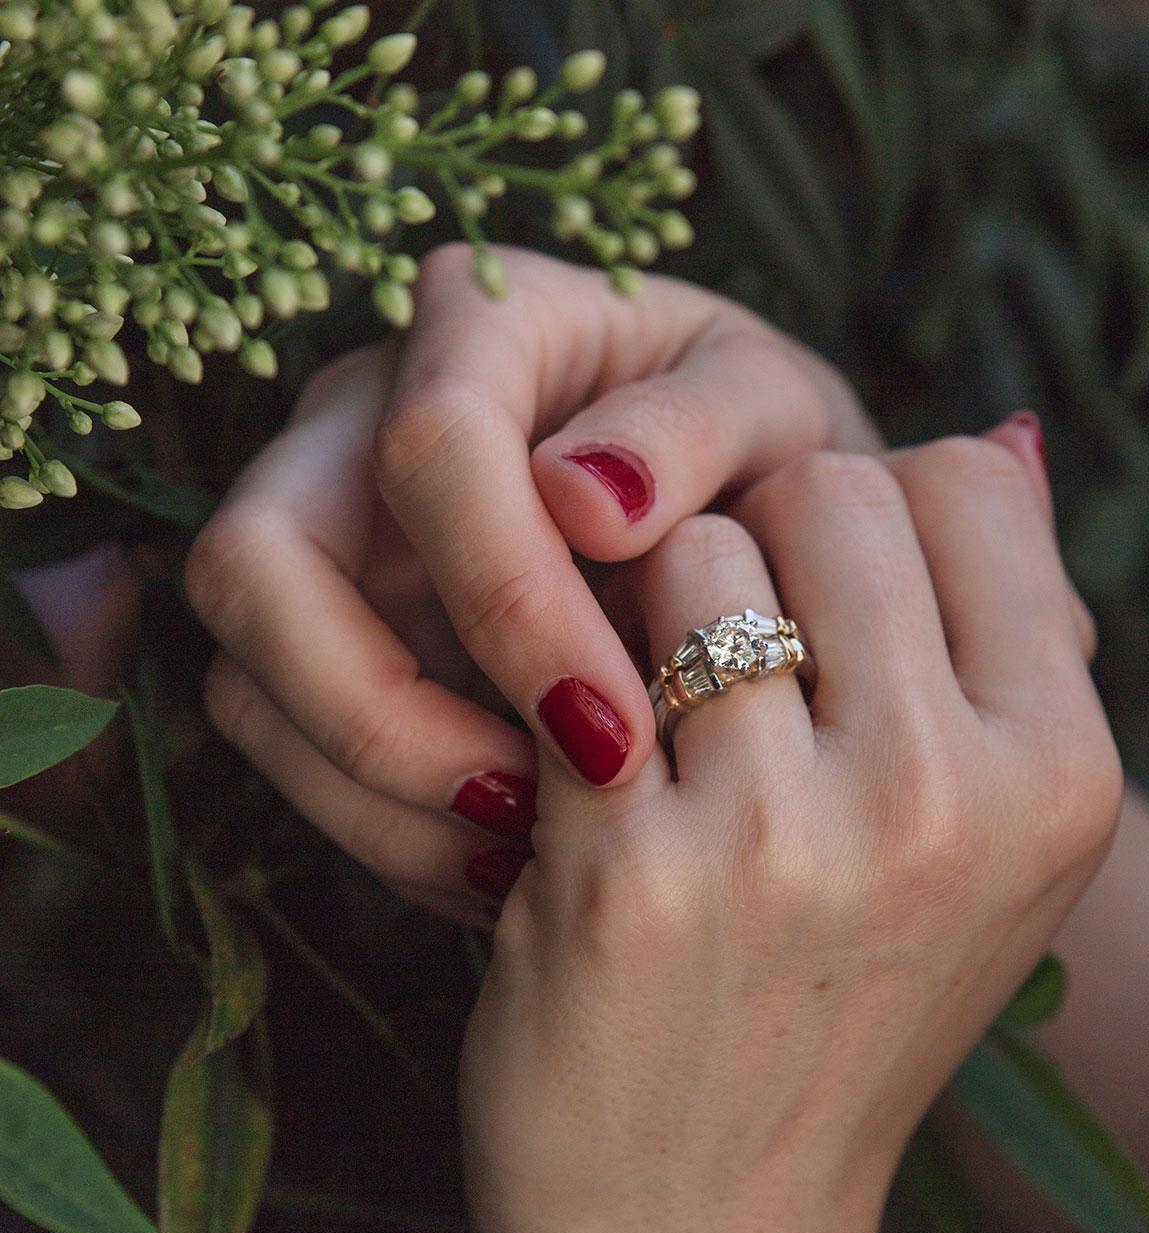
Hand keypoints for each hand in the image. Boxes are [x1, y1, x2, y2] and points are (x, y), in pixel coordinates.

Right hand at [184, 245, 878, 925]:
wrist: (745, 507)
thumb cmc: (763, 444)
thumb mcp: (772, 409)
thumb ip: (697, 428)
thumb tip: (583, 498)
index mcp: (481, 325)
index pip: (430, 444)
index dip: (506, 597)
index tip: (612, 725)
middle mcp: (366, 421)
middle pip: (259, 564)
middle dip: (380, 711)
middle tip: (529, 808)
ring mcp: (336, 540)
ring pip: (252, 677)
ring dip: (375, 793)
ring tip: (529, 859)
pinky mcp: (342, 645)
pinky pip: (300, 749)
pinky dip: (388, 827)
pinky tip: (509, 865)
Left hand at [457, 436, 1121, 1232]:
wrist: (706, 1227)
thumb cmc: (843, 1011)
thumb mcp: (987, 847)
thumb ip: (1011, 636)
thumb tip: (1011, 430)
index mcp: (1057, 776)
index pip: (966, 483)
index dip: (876, 510)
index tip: (827, 583)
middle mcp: (941, 799)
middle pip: (829, 489)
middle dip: (761, 538)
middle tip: (727, 637)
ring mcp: (781, 836)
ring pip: (693, 550)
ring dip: (654, 606)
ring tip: (653, 712)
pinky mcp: (626, 870)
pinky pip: (578, 650)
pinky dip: (563, 673)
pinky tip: (569, 751)